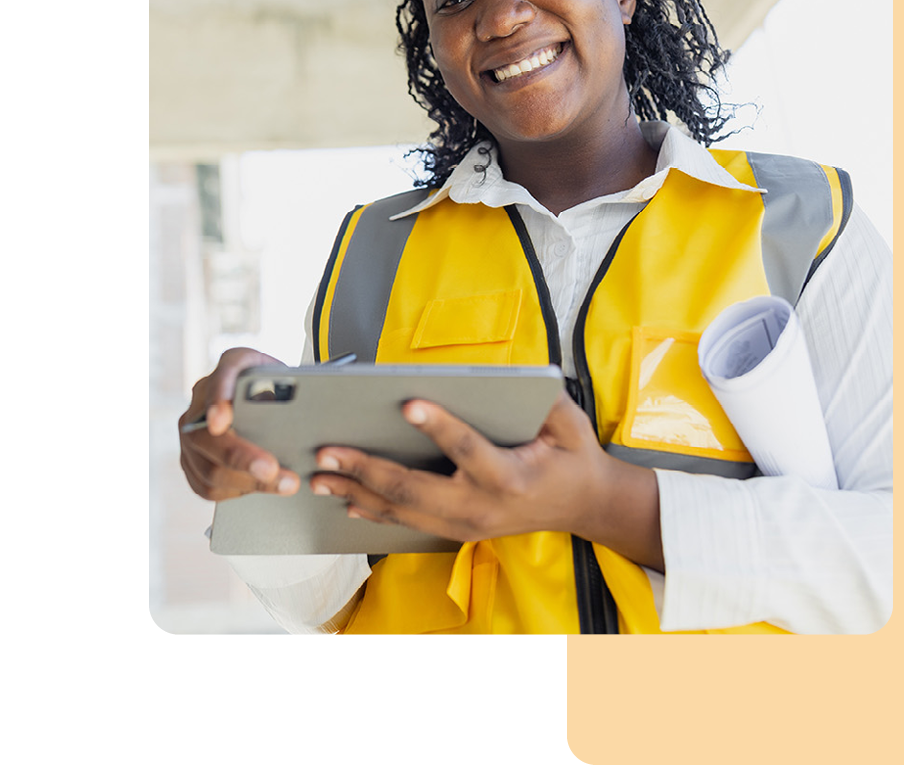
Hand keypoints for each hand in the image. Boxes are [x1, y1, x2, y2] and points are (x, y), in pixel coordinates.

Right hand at [178, 347, 299, 500]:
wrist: (264, 397)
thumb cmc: (278, 386)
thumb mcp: (288, 374)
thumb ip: (290, 383)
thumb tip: (298, 410)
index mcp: (229, 368)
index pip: (222, 377)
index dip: (217, 400)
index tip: (221, 422)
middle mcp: (202, 400)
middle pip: (207, 436)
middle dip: (241, 457)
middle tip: (272, 469)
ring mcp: (192, 434)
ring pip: (209, 468)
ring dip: (247, 481)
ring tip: (284, 484)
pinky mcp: (192, 461)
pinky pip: (206, 486)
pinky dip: (236, 491)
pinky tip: (261, 487)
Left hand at [308, 393, 664, 568]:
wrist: (584, 505)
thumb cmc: (571, 455)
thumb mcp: (568, 421)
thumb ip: (542, 400)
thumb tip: (509, 374)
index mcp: (512, 477)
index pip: (469, 450)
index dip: (440, 427)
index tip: (408, 402)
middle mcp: (483, 507)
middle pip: (417, 490)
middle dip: (369, 469)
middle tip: (330, 450)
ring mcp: (467, 525)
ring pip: (404, 511)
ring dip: (357, 491)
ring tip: (319, 475)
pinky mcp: (457, 531)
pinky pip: (408, 521)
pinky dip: (373, 510)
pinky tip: (345, 498)